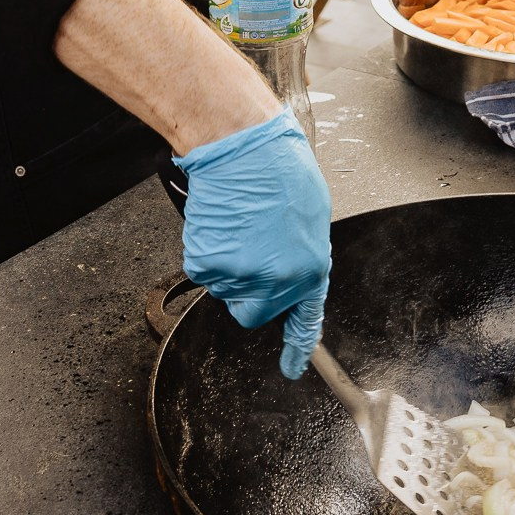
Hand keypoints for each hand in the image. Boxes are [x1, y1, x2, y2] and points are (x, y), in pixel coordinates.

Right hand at [174, 110, 331, 378]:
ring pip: (227, 290)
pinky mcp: (209, 265)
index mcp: (310, 269)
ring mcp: (241, 276)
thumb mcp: (309, 217)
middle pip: (255, 312)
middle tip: (249, 252)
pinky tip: (220, 223)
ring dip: (229, 265)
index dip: (297, 349)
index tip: (292, 368)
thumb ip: (302, 254)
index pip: (304, 321)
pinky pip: (204, 270)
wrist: (241, 146)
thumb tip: (291, 271)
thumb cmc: (279, 168)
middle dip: (250, 292)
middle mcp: (277, 281)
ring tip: (238, 224)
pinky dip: (208, 251)